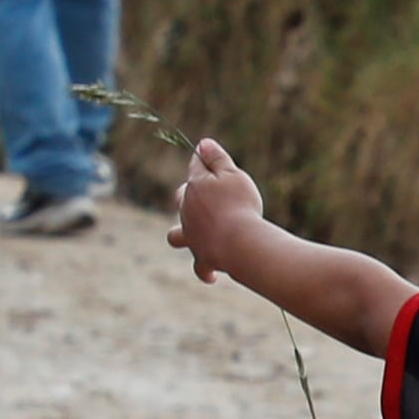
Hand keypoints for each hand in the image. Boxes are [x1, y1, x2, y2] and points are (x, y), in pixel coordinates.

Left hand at [167, 135, 263, 283]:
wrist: (240, 242)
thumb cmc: (239, 206)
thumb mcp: (233, 175)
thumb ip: (217, 159)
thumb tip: (202, 143)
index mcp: (195, 188)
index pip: (195, 168)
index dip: (203, 161)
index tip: (208, 156)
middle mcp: (188, 212)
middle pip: (183, 198)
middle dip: (191, 195)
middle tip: (208, 196)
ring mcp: (193, 237)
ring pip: (178, 235)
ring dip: (184, 234)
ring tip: (193, 235)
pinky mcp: (203, 258)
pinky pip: (201, 267)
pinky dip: (205, 271)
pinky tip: (211, 276)